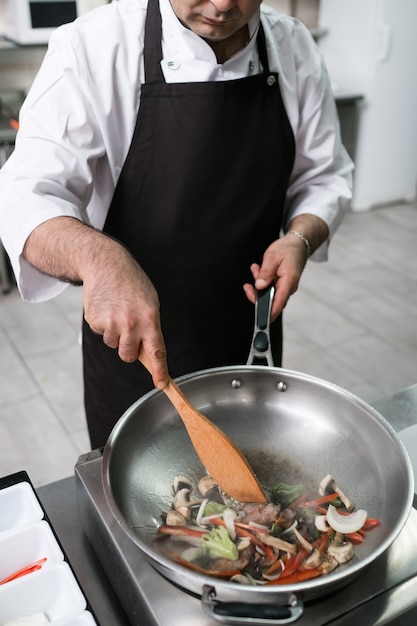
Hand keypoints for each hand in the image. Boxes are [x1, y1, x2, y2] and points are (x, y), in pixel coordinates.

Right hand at [82, 242, 168, 388]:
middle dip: (129, 349)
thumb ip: (150, 328)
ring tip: (117, 311)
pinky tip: (107, 307)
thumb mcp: (150, 303)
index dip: (159, 371)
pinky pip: (101, 333)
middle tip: (128, 331)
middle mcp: (130, 324)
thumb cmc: (132, 284)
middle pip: (128, 356)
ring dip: (115, 334)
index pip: (156, 352)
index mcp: (149, 319)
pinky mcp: (95, 321)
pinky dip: (103, 324)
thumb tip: (148, 354)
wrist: (106, 264)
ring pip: (113, 345)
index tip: (161, 384)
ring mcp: (111, 324)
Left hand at [243, 235, 306, 320]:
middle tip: (248, 286)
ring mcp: (285, 287)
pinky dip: (262, 280)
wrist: (297, 244)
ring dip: (258, 284)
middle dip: (257, 295)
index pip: (278, 303)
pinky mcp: (282, 284)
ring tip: (255, 269)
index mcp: (288, 282)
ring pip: (268, 293)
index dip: (268, 313)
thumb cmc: (287, 249)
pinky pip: (270, 287)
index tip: (259, 319)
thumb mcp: (273, 257)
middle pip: (271, 301)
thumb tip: (259, 287)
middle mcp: (288, 287)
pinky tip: (257, 269)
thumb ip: (266, 273)